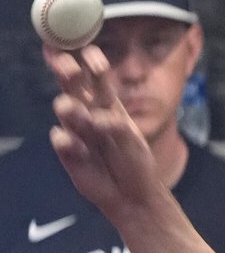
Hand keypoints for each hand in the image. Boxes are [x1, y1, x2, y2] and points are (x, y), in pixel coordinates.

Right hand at [46, 43, 159, 219]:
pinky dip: (67, 140)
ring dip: (70, 107)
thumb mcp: (132, 140)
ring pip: (65, 107)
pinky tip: (78, 148)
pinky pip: (60, 139)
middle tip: (69, 68)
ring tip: (78, 113)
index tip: (92, 55)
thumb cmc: (134, 164)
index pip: (96, 76)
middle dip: (67, 71)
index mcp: (107, 104)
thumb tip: (95, 118)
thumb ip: (115, 124)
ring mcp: (76, 131)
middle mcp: (89, 112)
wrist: (133, 197)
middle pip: (73, 84)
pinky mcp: (68, 152)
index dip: (92, 63)